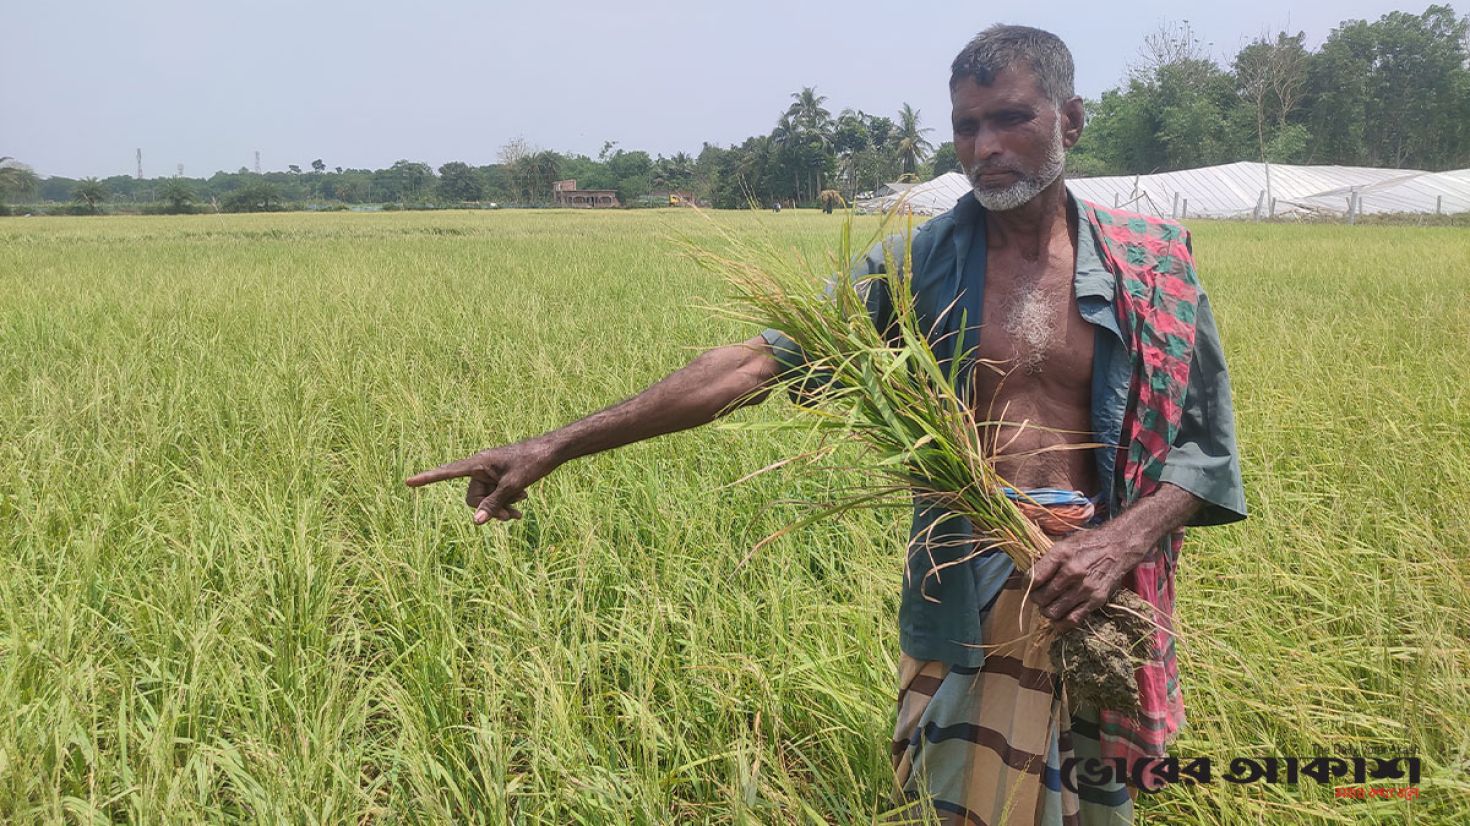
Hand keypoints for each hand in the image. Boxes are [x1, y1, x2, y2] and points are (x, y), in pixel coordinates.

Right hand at [405, 439, 558, 523]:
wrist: (553, 450)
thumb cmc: (533, 462)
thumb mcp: (513, 485)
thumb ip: (494, 503)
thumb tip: (476, 522)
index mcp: (479, 462)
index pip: (447, 472)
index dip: (427, 478)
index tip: (407, 482)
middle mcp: (481, 466)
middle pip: (473, 497)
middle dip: (489, 509)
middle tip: (510, 519)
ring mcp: (491, 472)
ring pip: (486, 499)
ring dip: (501, 508)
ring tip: (520, 513)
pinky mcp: (500, 476)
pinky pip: (495, 495)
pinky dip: (506, 501)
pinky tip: (523, 501)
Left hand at [1026, 524, 1147, 631]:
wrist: (1118, 547)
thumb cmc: (1087, 544)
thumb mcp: (1063, 544)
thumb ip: (1043, 560)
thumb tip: (1018, 576)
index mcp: (1061, 554)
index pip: (1034, 577)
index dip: (1026, 585)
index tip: (1028, 585)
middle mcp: (1072, 572)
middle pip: (1041, 597)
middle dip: (1036, 599)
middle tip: (1039, 595)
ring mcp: (1085, 588)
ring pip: (1053, 611)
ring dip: (1046, 611)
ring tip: (1049, 605)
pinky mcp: (1096, 600)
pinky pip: (1072, 620)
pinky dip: (1061, 623)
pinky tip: (1059, 618)